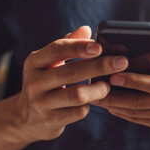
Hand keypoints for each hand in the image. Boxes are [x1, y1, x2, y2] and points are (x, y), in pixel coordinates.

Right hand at [14, 26, 127, 141]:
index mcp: (34, 62)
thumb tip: (86, 29)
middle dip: (99, 66)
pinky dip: (91, 104)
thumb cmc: (46, 82)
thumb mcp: (50, 62)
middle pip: (71, 72)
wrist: (27, 118)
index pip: (57, 49)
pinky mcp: (51, 120)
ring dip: (98, 89)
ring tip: (108, 85)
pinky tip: (96, 100)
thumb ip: (68, 44)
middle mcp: (34, 82)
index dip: (79, 47)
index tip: (100, 46)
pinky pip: (78, 112)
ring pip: (77, 95)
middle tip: (122, 62)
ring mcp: (41, 103)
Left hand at [96, 46, 149, 130]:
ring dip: (116, 106)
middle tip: (97, 90)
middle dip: (117, 96)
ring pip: (138, 113)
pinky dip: (123, 113)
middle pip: (143, 102)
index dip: (134, 81)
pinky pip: (140, 120)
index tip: (114, 76)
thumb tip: (124, 48)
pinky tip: (110, 105)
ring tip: (98, 98)